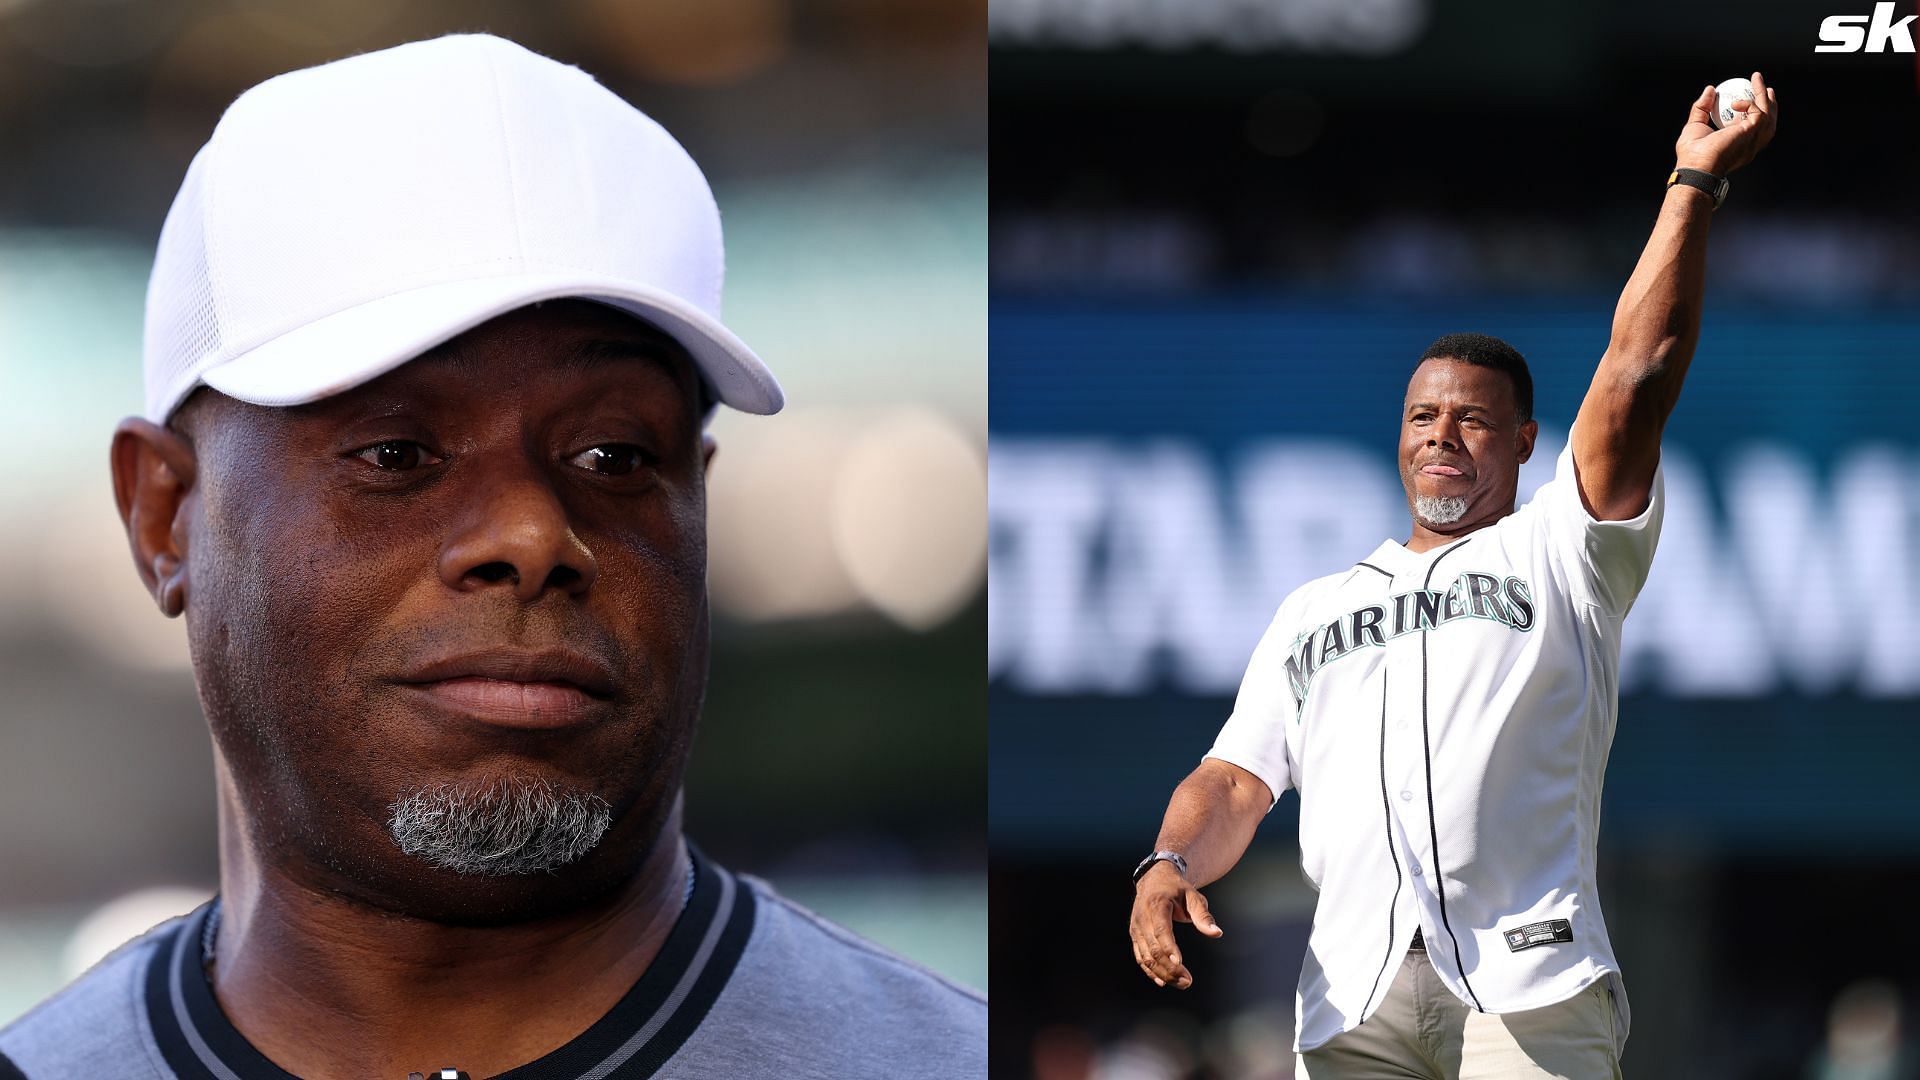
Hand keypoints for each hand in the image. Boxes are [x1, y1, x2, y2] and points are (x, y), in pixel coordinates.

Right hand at [1128, 860, 1222, 988]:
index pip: (1161, 929)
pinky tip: (1163, 982)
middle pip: (1153, 948)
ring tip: (1181, 983)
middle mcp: (1142, 918)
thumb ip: (1204, 916)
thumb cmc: (1176, 889)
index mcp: (1157, 905)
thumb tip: (1216, 933)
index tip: (1179, 962)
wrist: (1154, 880)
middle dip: (1170, 967)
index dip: (1169, 947)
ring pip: (1146, 957)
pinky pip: (1140, 957)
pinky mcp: (1135, 935)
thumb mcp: (1194, 897)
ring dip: (1163, 973)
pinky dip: (1150, 971)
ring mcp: (1136, 928)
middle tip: (1187, 981)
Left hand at [1674, 71, 1777, 176]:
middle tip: (1765, 88)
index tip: (1753, 97)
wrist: (1694, 167)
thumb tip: (1710, 89)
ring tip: (1758, 81)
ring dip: (1764, 97)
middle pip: (1768, 121)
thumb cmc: (1692, 154)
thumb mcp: (1695, 125)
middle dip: (1769, 103)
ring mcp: (1753, 140)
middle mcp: (1750, 144)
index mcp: (1740, 145)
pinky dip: (1749, 103)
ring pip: (1768, 115)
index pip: (1754, 127)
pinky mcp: (1751, 133)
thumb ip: (1702, 108)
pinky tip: (1735, 102)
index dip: (1757, 111)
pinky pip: (1758, 113)